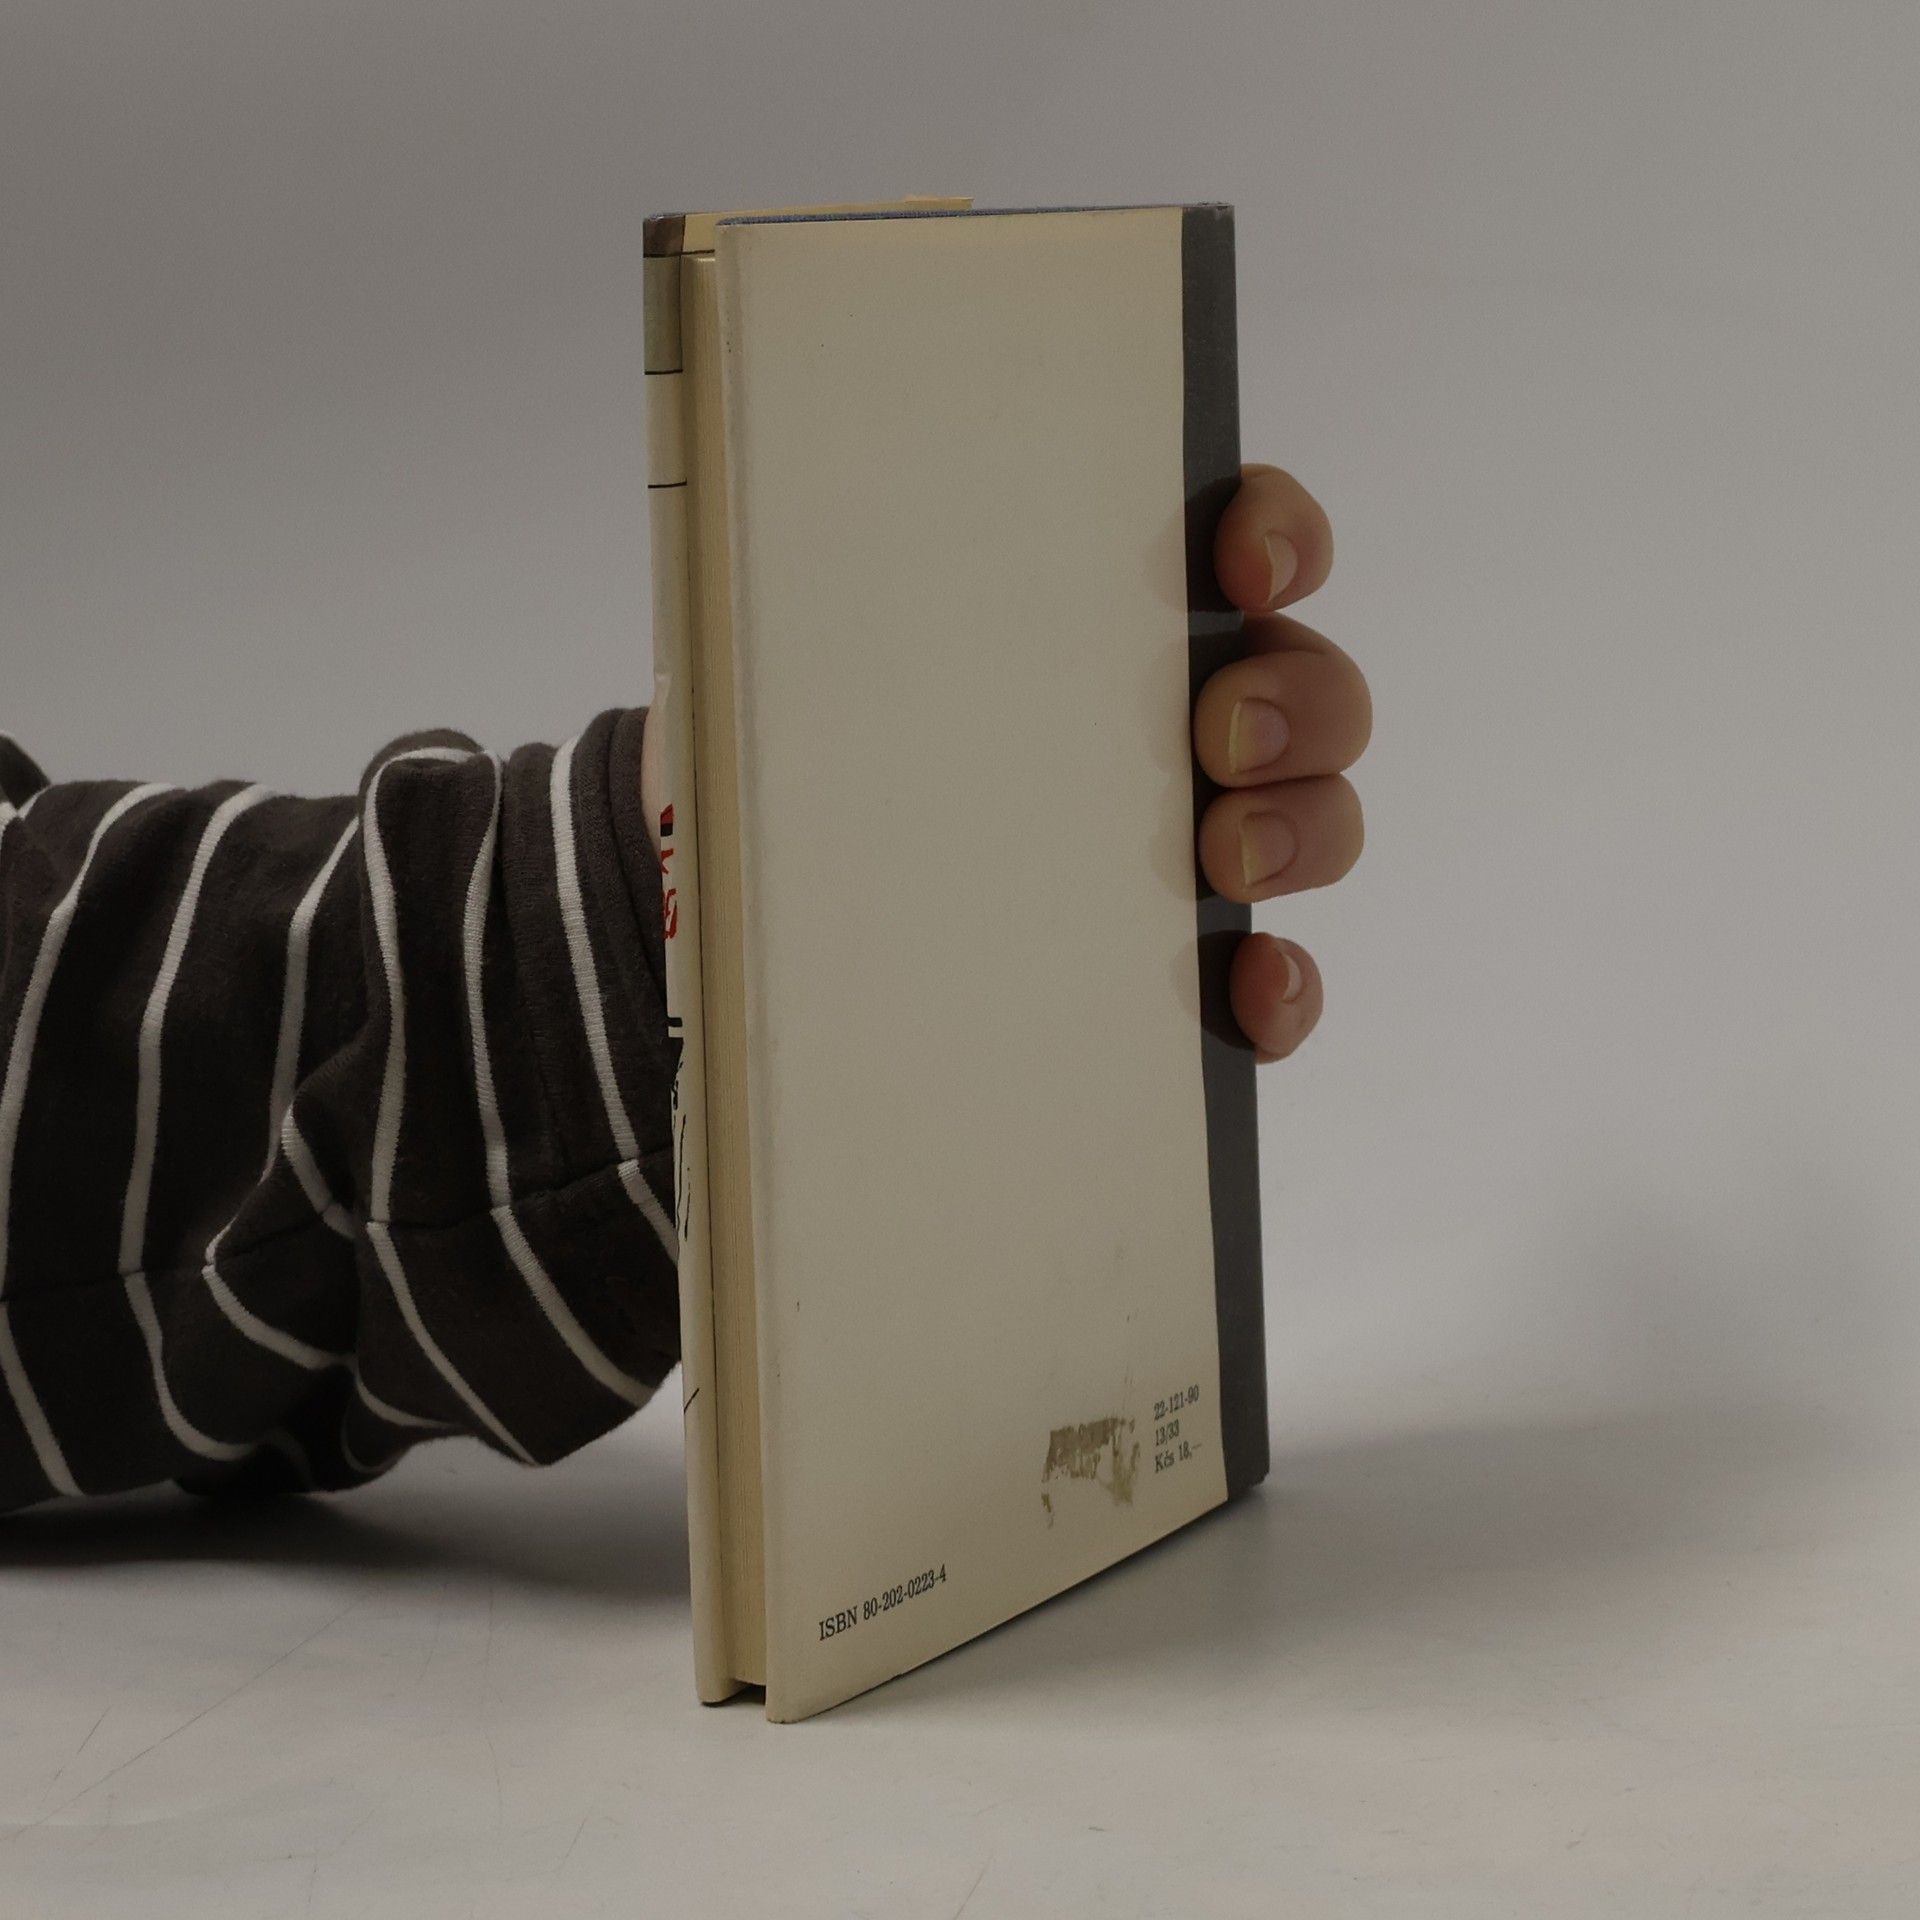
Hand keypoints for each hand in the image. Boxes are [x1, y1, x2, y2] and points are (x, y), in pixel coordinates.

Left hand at [639, 461, 1369, 1065]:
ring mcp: (1196, 840)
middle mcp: (1179, 717)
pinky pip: (1277, 977)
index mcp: (1112, 618)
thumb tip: (787, 558)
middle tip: (1221, 735)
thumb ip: (841, 603)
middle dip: (1299, 699)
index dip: (1278, 531)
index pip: (1247, 538)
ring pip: (1320, 819)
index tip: (1239, 561)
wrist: (776, 897)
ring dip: (1304, 830)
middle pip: (1313, 685)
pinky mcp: (1185, 962)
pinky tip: (1248, 1000)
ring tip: (1225, 861)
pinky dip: (1285, 990)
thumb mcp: (814, 658)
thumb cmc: (813, 753)